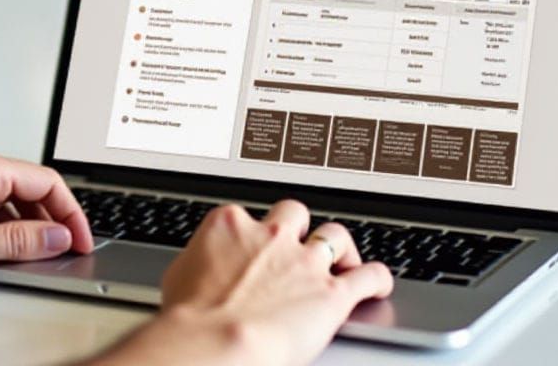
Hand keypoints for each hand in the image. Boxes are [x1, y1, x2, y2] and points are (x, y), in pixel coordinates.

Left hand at [0, 145, 94, 278]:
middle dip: (52, 221)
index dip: (72, 215)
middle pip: (32, 187)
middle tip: (64, 253)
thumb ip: (14, 241)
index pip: (48, 182)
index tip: (82, 242)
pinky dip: (1, 226)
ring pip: (9, 198)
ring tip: (30, 257)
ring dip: (26, 225)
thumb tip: (55, 238)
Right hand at [92, 200, 391, 365]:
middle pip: (294, 215)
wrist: (212, 341)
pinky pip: (369, 275)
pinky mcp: (332, 293)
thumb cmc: (189, 317)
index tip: (254, 249)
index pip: (246, 216)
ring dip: (339, 249)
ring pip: (335, 235)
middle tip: (297, 248)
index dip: (253, 235)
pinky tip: (377, 285)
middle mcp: (270, 235)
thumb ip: (200, 260)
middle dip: (297, 229)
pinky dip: (377, 278)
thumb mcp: (179, 275)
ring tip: (342, 263)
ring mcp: (304, 261)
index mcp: (230, 225)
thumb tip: (200, 268)